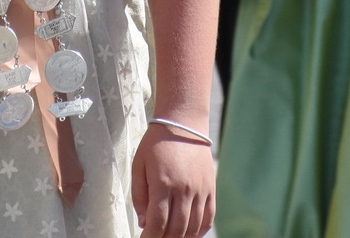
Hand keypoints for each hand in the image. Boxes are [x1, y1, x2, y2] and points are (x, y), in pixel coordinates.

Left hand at [132, 123, 215, 237]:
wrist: (183, 123)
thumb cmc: (156, 144)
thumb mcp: (139, 166)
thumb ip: (139, 196)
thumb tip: (144, 223)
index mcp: (163, 183)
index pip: (158, 223)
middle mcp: (184, 189)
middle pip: (176, 229)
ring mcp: (200, 189)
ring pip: (193, 227)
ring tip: (170, 237)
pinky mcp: (211, 188)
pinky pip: (208, 217)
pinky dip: (199, 231)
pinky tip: (189, 234)